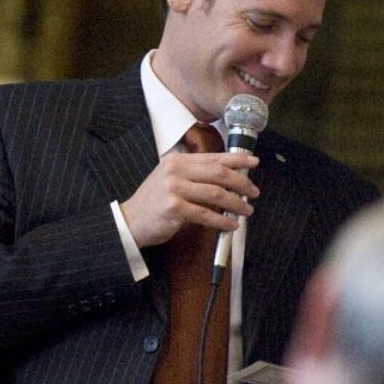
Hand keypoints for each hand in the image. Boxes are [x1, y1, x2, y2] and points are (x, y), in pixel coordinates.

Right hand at [120, 152, 258, 247]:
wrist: (129, 221)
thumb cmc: (154, 203)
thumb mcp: (171, 180)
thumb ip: (194, 176)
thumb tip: (228, 179)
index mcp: (177, 161)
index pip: (213, 157)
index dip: (237, 160)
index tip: (253, 162)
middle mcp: (175, 171)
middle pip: (219, 173)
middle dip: (241, 183)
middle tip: (253, 192)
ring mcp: (174, 189)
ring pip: (216, 194)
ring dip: (236, 204)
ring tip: (246, 210)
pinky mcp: (174, 208)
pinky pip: (206, 214)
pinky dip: (222, 221)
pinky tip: (231, 225)